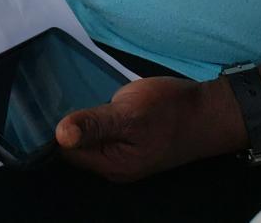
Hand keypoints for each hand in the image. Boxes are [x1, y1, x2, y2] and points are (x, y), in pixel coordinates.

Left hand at [56, 76, 245, 181]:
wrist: (209, 110)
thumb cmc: (172, 111)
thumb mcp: (129, 113)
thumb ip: (94, 125)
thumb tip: (60, 135)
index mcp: (112, 165)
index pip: (66, 152)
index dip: (57, 129)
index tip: (51, 105)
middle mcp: (115, 164)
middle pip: (75, 146)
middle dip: (70, 122)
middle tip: (65, 96)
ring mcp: (123, 152)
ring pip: (89, 136)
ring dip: (84, 117)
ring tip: (79, 95)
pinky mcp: (130, 139)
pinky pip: (103, 130)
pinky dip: (98, 115)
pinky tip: (98, 99)